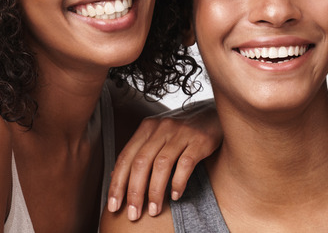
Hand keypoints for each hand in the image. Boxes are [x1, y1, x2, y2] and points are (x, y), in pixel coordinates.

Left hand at [107, 100, 221, 220]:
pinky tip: (176, 196)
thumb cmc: (183, 129)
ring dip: (155, 191)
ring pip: (161, 164)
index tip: (113, 206)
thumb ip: (140, 151)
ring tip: (154, 210)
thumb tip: (115, 175)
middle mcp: (162, 128)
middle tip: (133, 214)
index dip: (117, 183)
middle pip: (141, 162)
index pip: (126, 157)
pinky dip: (178, 182)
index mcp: (148, 127)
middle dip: (134, 192)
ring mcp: (181, 132)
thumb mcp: (158, 135)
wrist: (214, 113)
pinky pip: (186, 163)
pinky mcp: (200, 139)